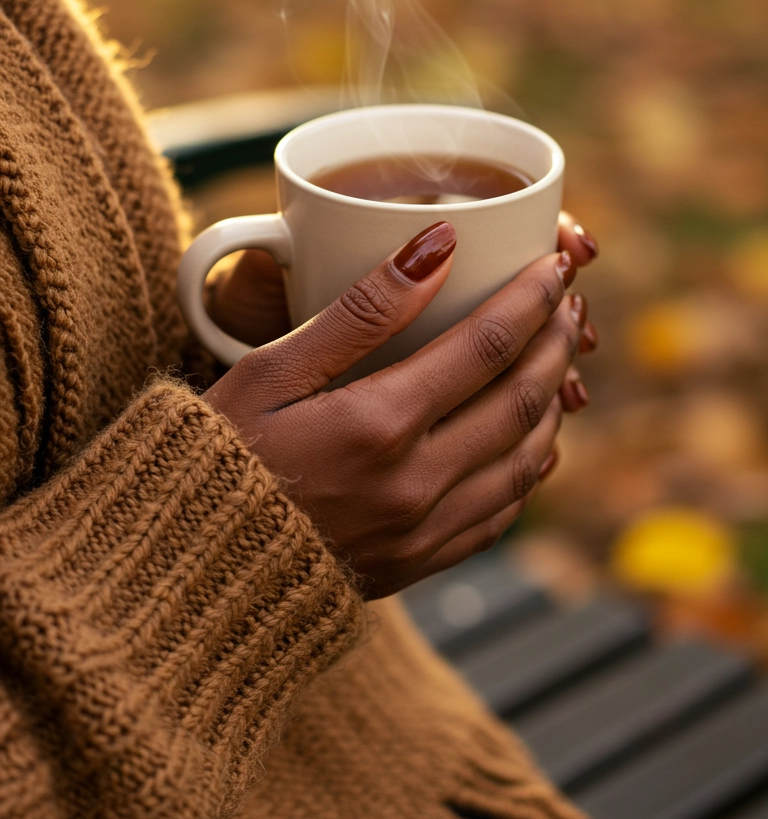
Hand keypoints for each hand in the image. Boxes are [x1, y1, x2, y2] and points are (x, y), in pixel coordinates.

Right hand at [204, 224, 590, 597]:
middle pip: (520, 401)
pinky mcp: (417, 565)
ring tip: (560, 361)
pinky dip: (528, 470)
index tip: (553, 266)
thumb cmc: (217, 454)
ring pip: (524, 461)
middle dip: (555, 343)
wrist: (187, 570)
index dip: (531, 300)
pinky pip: (500, 516)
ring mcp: (421, 533)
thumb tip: (437, 247)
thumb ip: (360, 311)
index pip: (487, 346)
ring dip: (553, 403)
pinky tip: (531, 443)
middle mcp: (415, 484)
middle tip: (569, 303)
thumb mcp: (271, 369)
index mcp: (378, 424)